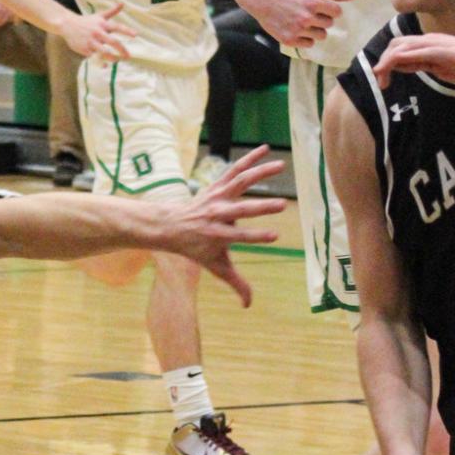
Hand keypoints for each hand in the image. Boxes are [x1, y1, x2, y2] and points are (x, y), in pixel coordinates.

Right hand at [61, 4, 133, 60]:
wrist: (67, 25)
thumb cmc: (86, 21)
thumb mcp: (99, 16)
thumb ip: (112, 11)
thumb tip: (122, 4)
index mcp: (102, 24)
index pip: (117, 27)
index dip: (126, 31)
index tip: (135, 35)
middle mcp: (98, 32)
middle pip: (113, 42)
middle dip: (122, 50)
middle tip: (128, 56)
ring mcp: (91, 41)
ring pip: (104, 52)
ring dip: (112, 58)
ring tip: (117, 60)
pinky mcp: (85, 49)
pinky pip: (95, 57)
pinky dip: (100, 62)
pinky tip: (105, 65)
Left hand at [153, 145, 285, 304]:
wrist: (172, 226)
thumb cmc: (197, 249)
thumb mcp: (215, 267)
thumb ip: (236, 283)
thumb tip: (249, 305)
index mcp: (219, 235)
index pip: (240, 237)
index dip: (256, 237)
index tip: (275, 235)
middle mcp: (218, 214)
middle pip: (241, 210)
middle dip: (261, 208)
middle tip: (282, 205)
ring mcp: (217, 196)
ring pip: (240, 182)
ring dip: (260, 173)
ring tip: (281, 165)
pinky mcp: (217, 184)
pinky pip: (235, 169)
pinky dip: (249, 158)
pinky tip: (266, 149)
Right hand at [242, 0, 354, 48]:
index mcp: (313, 2)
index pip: (337, 12)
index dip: (330, 9)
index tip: (320, 5)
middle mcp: (306, 18)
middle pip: (329, 24)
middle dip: (322, 18)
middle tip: (308, 11)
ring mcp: (297, 30)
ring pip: (321, 36)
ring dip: (315, 29)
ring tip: (303, 21)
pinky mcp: (289, 40)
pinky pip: (309, 44)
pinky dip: (306, 38)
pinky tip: (297, 28)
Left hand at [374, 32, 454, 88]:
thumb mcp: (441, 69)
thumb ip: (423, 65)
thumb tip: (404, 66)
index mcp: (429, 44)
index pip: (400, 47)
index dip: (386, 62)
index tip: (383, 81)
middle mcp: (431, 39)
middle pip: (396, 44)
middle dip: (383, 62)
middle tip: (381, 83)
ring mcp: (438, 43)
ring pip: (404, 46)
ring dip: (389, 62)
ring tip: (382, 79)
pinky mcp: (446, 50)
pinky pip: (420, 51)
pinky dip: (404, 57)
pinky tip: (395, 65)